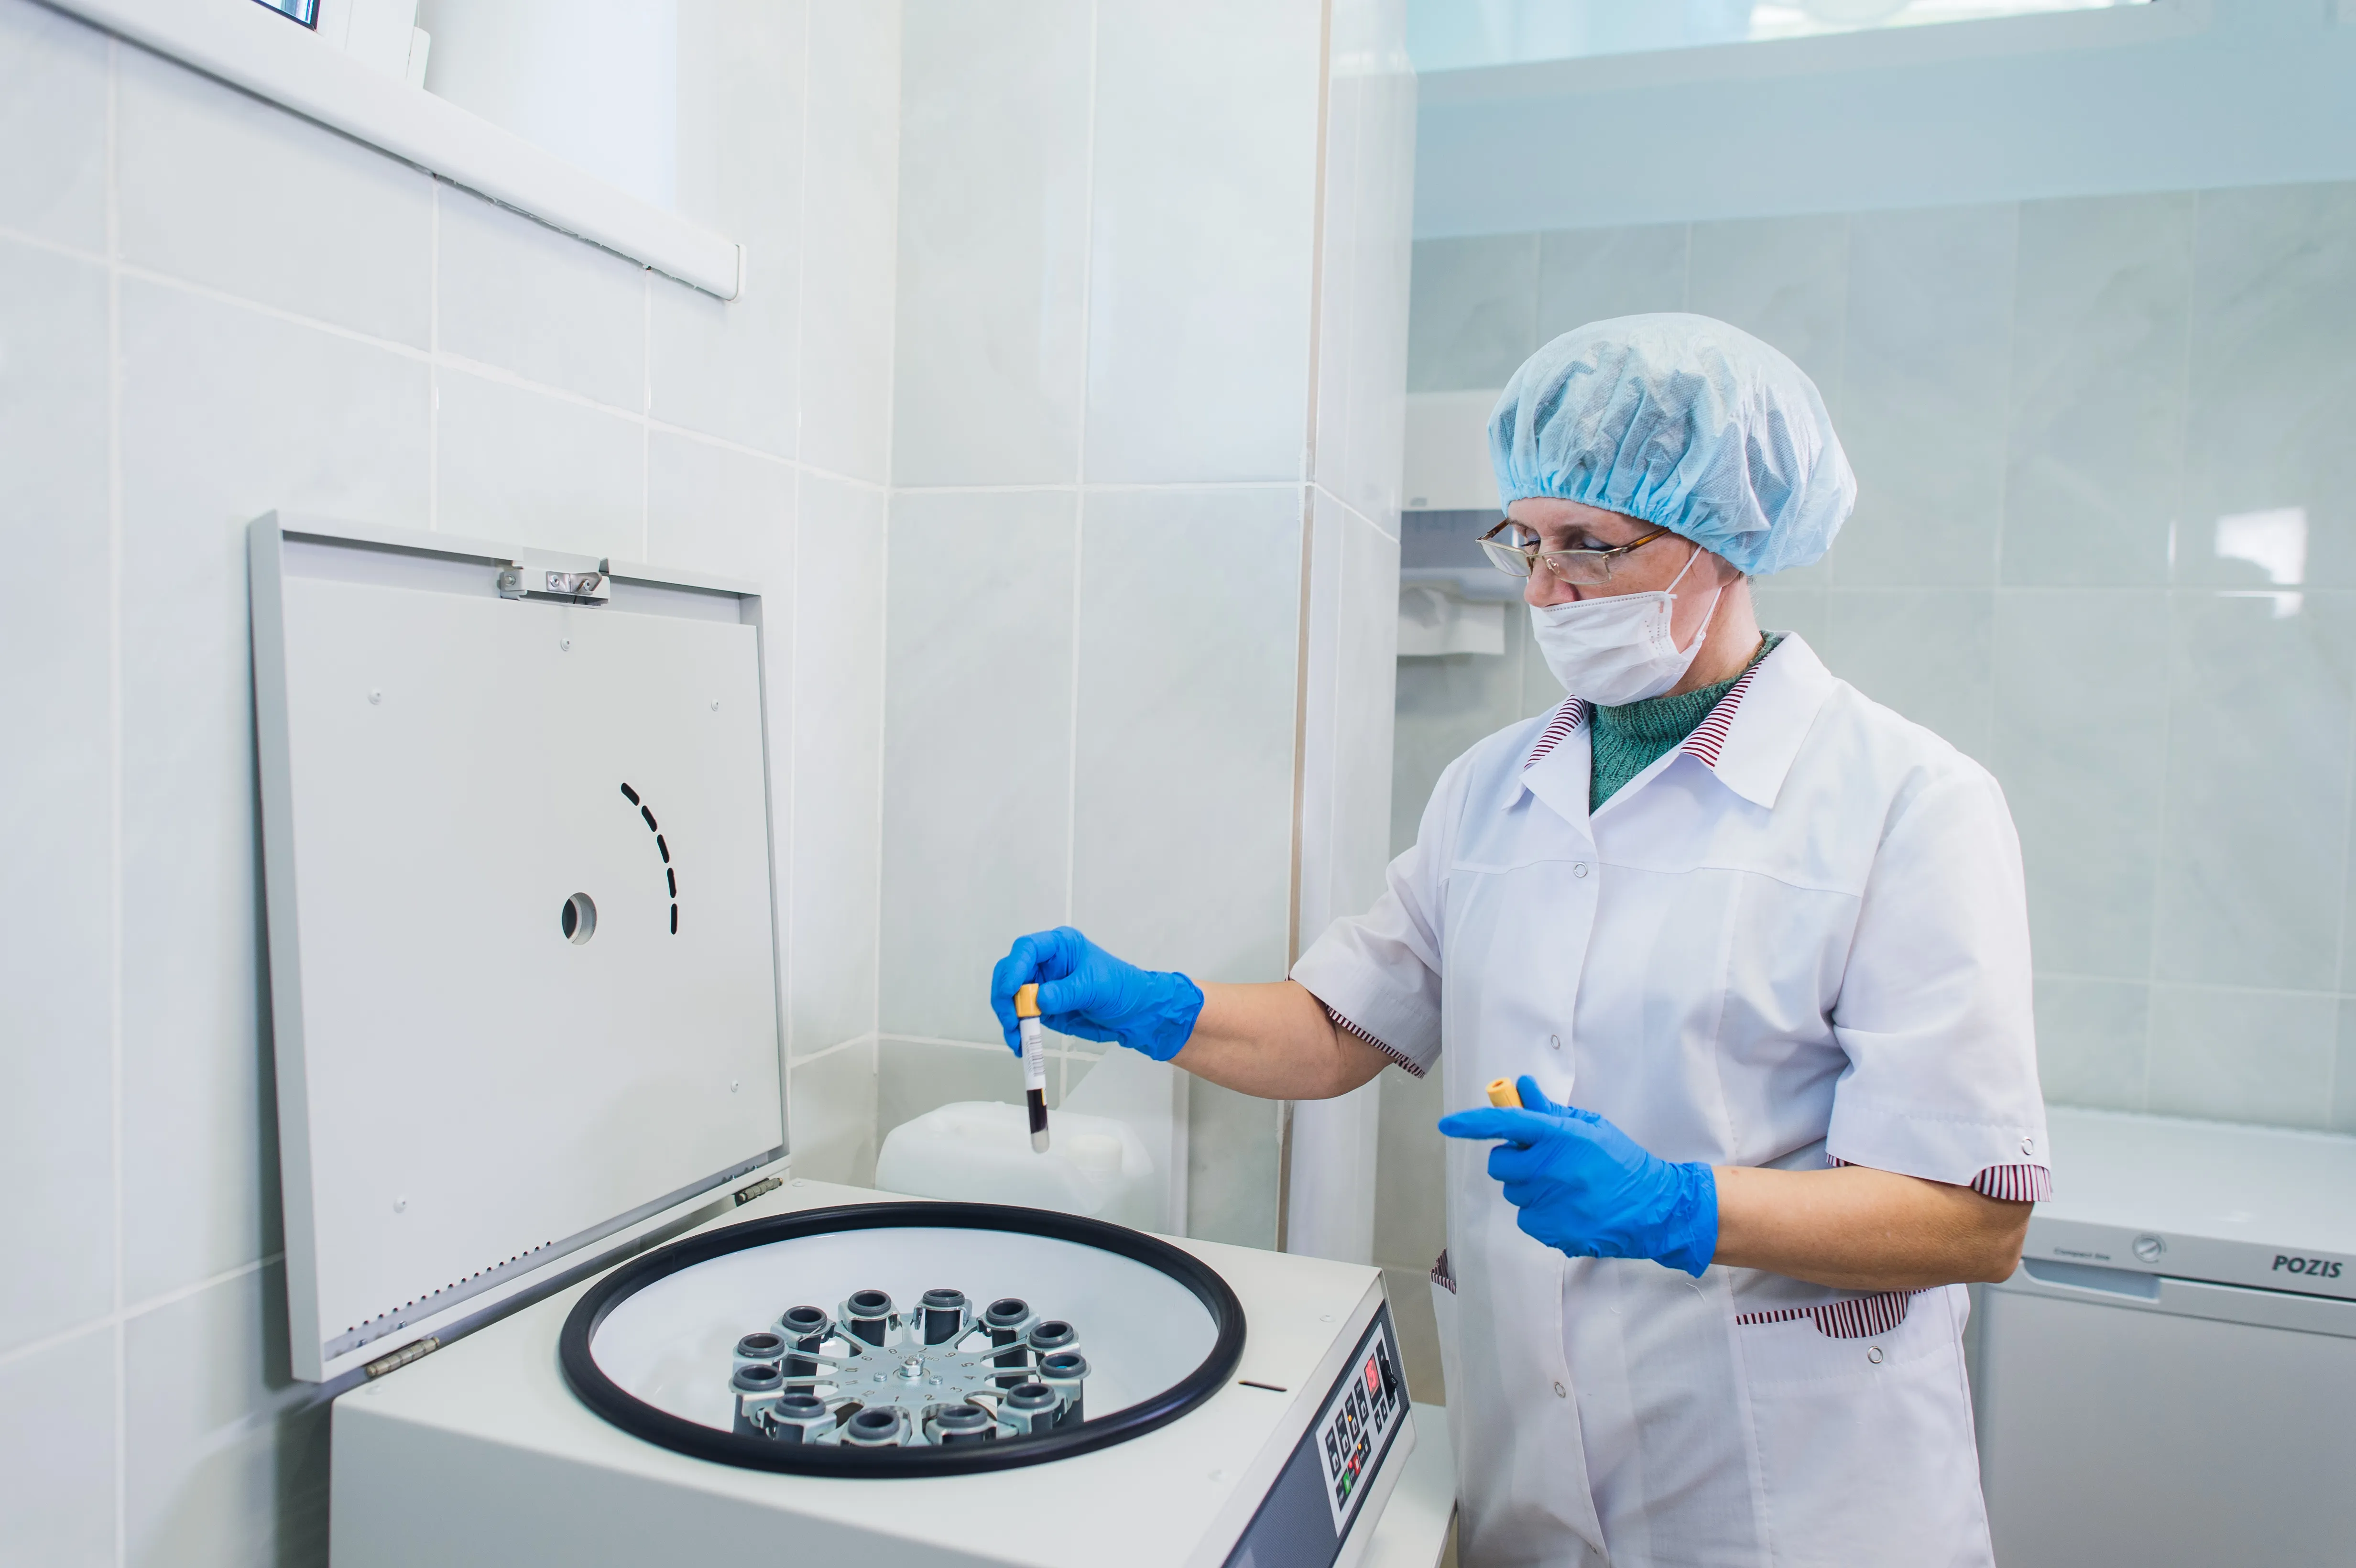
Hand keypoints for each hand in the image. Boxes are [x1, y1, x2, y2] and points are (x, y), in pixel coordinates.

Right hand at [989, 927, 1205, 1063]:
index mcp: (1059, 946)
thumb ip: (1067, 992)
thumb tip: (1039, 999)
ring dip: (1008, 1018)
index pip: (1027, 949)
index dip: (1014, 968)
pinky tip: (1021, 1044)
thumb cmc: (1121, 987)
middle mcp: (1045, 963)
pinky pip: (1020, 1017)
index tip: (1010, 990)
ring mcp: (1040, 985)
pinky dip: (1017, 1031)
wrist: (1133, 1013)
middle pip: (1010, 973)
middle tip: (1010, 1021)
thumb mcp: (1096, 987)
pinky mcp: (1042, 1008)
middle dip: (1005, 998)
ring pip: (1010, 998)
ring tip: (1017, 1039)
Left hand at [1437, 1075, 1716, 1276]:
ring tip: (1563, 1186)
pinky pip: (1525, 1217)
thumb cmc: (1620, 1162)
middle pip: (1499, 1163)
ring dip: (1528, 1186)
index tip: (1449, 1124)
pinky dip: (1539, 1211)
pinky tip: (1566, 1207)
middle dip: (1512, 1160)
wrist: (1651, 1207)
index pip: (1506, 1125)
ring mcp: (1549, 1203)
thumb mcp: (1589, 1128)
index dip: (1473, 1123)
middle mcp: (1550, 1170)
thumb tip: (1521, 1089)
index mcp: (1560, 1138)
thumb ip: (1549, 1111)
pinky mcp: (1550, 1231)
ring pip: (1512, 1191)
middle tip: (1538, 1159)